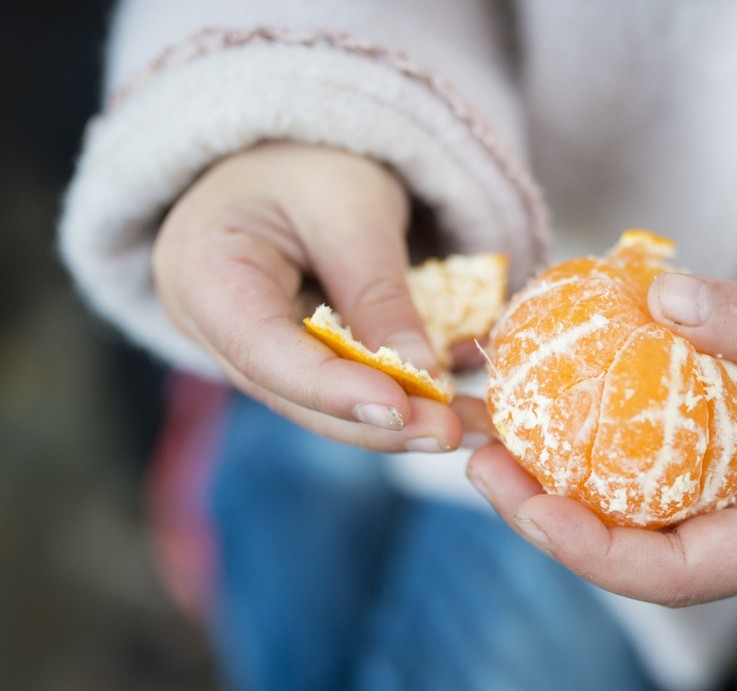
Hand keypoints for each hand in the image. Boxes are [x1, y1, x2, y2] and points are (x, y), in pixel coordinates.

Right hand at [153, 142, 490, 450]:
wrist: (297, 152)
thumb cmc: (312, 161)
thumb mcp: (351, 209)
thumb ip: (379, 291)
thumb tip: (425, 376)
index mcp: (203, 274)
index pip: (264, 352)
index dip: (333, 391)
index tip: (402, 409)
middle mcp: (217, 329)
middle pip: (297, 396)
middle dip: (380, 422)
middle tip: (452, 434)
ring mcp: (256, 352)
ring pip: (329, 405)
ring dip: (405, 423)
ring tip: (474, 428)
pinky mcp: (299, 361)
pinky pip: (351, 388)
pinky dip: (408, 398)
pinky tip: (464, 408)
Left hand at [467, 274, 736, 605]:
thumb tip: (663, 292)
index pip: (672, 574)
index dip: (590, 550)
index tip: (525, 504)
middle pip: (630, 550)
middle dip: (547, 516)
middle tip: (480, 459)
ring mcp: (732, 507)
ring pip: (631, 513)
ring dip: (558, 480)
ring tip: (496, 434)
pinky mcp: (724, 472)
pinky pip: (648, 470)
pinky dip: (597, 444)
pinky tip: (558, 403)